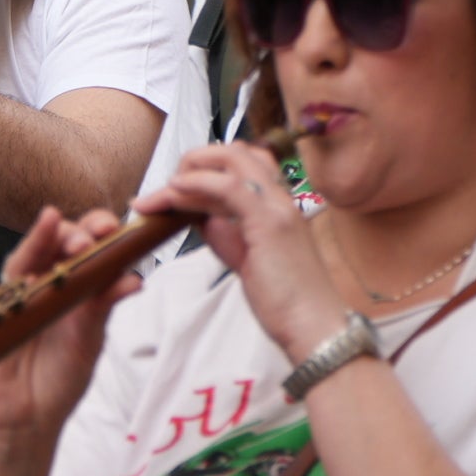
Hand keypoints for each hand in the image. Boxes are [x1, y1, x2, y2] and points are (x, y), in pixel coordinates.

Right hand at [0, 208, 136, 446]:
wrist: (27, 419)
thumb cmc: (58, 380)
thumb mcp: (89, 340)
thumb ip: (103, 306)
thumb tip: (133, 279)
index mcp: (73, 286)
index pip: (86, 246)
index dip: (97, 231)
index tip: (113, 227)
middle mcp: (45, 284)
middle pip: (55, 242)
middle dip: (72, 232)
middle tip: (89, 237)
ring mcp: (17, 295)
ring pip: (27, 256)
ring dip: (42, 239)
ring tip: (55, 224)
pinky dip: (13, 277)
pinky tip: (27, 269)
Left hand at [143, 142, 340, 357]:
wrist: (311, 323)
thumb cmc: (283, 297)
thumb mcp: (245, 256)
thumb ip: (225, 231)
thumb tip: (197, 214)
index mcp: (277, 203)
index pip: (243, 163)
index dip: (207, 167)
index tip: (177, 187)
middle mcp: (280, 197)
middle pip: (236, 152)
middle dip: (196, 159)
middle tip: (168, 184)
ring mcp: (278, 206)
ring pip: (232, 160)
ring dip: (191, 168)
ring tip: (163, 190)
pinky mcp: (270, 221)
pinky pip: (230, 185)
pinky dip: (198, 181)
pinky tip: (175, 190)